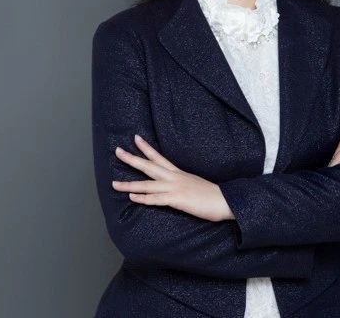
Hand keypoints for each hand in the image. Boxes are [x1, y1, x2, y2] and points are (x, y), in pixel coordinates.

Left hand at [112, 134, 231, 221]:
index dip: (146, 148)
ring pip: (147, 184)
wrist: (225, 200)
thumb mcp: (194, 184)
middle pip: (149, 166)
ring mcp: (175, 188)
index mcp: (178, 173)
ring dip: (129, 185)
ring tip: (114, 184)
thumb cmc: (211, 195)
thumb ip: (182, 183)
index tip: (136, 138)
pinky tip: (132, 198)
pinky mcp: (177, 200)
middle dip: (132, 159)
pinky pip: (157, 199)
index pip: (159, 157)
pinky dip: (144, 199)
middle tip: (117, 151)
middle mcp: (174, 177)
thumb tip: (174, 186)